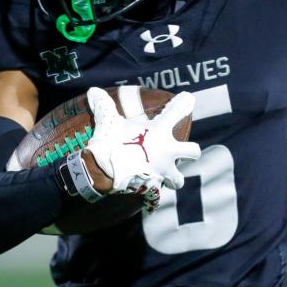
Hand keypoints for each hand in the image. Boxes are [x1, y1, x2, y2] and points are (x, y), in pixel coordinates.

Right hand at [85, 87, 200, 193]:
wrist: (104, 170)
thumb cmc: (110, 142)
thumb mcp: (108, 121)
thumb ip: (104, 106)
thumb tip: (93, 91)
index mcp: (159, 131)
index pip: (176, 111)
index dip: (184, 103)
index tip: (190, 98)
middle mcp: (167, 151)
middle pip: (193, 152)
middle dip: (191, 151)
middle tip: (184, 150)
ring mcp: (163, 172)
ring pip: (179, 180)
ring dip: (174, 179)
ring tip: (167, 176)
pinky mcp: (154, 188)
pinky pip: (157, 195)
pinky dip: (152, 195)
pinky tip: (147, 193)